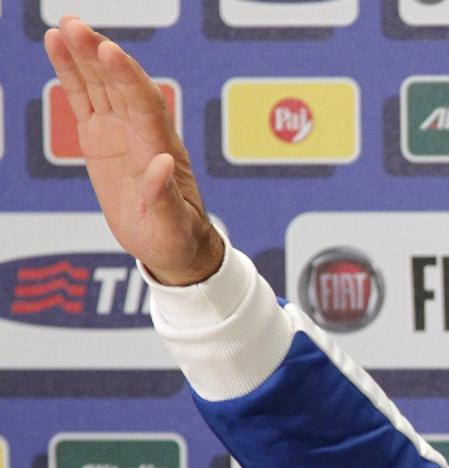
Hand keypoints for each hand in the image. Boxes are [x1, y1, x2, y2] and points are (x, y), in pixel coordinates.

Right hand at [44, 15, 223, 285]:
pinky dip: (71, 72)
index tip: (109, 51)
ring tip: (65, 26)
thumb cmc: (177, 236)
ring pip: (101, 85)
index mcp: (160, 150)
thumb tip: (163, 164)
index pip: (145, 105)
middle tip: (76, 26)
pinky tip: (57, 45)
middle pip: (121, 85)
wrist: (172, 244)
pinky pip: (84, 98)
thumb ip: (166, 197)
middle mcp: (142, 133)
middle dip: (99, 55)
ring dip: (84, 55)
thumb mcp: (173, 225)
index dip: (128, 77)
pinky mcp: (100, 136)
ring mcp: (121, 131)